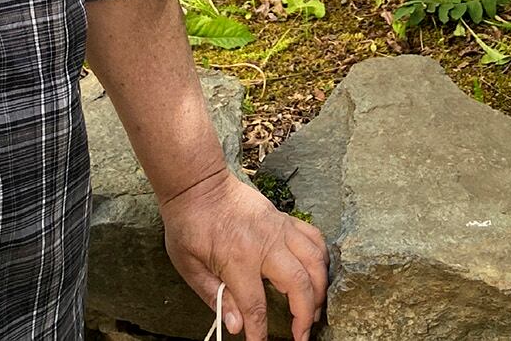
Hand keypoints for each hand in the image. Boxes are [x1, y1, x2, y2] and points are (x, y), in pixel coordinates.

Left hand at [158, 167, 329, 340]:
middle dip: (305, 316)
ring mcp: (279, 228)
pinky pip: (314, 238)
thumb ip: (214, 297)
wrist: (198, 184)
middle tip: (302, 335)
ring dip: (319, 290)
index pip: (255, 306)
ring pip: (315, 262)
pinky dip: (322, 258)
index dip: (260, 331)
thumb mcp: (189, 265)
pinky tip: (317, 274)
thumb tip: (235, 326)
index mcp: (238, 258)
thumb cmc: (189, 224)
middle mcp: (266, 243)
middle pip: (299, 285)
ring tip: (313, 310)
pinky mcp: (284, 219)